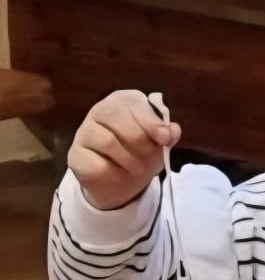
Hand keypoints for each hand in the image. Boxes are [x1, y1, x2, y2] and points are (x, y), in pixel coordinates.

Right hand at [68, 89, 181, 210]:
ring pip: (107, 142)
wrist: (118, 178)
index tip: (165, 139)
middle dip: (141, 143)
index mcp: (122, 101)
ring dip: (129, 161)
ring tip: (137, 170)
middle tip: (149, 157)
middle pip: (119, 120)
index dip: (151, 122)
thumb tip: (173, 130)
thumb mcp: (157, 143)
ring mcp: (84, 132)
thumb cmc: (139, 152)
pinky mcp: (76, 155)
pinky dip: (114, 174)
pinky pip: (96, 164)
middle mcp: (100, 111)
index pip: (133, 104)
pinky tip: (119, 175)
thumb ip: (165, 134)